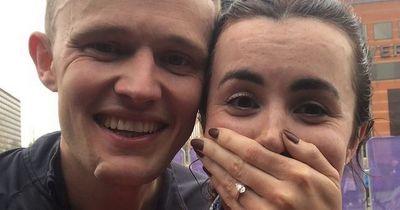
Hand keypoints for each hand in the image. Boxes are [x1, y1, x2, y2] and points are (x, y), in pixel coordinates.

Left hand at [193, 128, 341, 209]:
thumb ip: (309, 152)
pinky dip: (220, 188)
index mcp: (296, 176)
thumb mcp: (329, 176)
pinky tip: (213, 176)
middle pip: (237, 166)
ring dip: (213, 168)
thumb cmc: (326, 206)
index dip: (230, 139)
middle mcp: (279, 193)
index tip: (216, 131)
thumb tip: (284, 135)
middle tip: (200, 140)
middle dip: (215, 151)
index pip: (253, 151)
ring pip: (231, 184)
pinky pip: (232, 203)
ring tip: (203, 155)